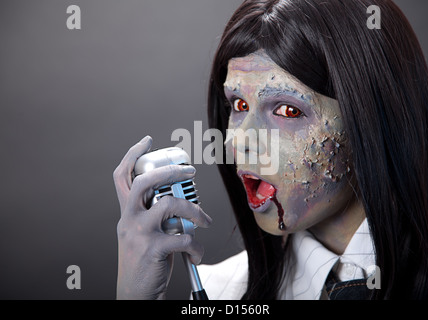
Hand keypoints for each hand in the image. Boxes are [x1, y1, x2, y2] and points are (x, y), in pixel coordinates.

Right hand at [113, 136, 211, 299]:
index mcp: (126, 213)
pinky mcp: (153, 249)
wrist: (135, 294)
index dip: (133, 154)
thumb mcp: (142, 234)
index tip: (147, 141)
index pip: (122, 176)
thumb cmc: (145, 262)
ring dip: (195, 211)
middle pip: (145, 181)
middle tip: (191, 172)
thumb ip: (154, 214)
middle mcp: (128, 219)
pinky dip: (196, 246)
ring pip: (170, 204)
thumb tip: (182, 198)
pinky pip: (184, 237)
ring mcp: (139, 233)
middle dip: (171, 170)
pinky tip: (196, 254)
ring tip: (205, 222)